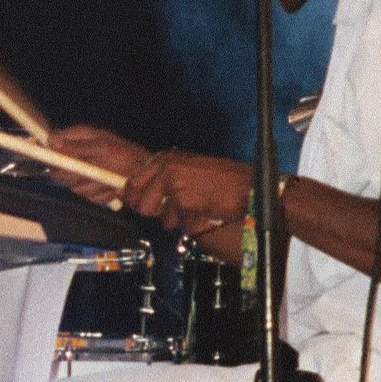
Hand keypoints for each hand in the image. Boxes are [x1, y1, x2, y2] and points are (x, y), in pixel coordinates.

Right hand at [46, 126, 151, 206]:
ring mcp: (81, 174)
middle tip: (92, 171)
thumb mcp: (102, 147)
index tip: (59, 162)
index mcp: (78, 138)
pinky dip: (100, 194)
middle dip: (76, 176)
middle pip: (58, 172)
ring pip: (73, 187)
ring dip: (93, 186)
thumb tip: (51, 141)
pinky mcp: (88, 188)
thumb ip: (76, 146)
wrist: (143, 175)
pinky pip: (86, 196)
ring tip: (108, 179)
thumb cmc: (125, 155)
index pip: (52, 144)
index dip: (51, 154)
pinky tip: (111, 187)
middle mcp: (76, 156)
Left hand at [121, 150, 255, 240]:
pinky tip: (201, 211)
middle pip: (139, 203)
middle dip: (152, 212)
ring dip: (173, 218)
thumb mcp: (187, 169)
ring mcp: (174, 185)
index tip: (137, 205)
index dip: (132, 198)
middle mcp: (167, 168)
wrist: (247, 187)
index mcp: (166, 159)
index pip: (132, 182)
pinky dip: (185, 222)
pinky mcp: (184, 202)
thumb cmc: (221, 180)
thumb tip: (136, 196)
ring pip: (156, 216)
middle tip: (171, 210)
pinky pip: (173, 223)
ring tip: (192, 207)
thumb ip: (162, 179)